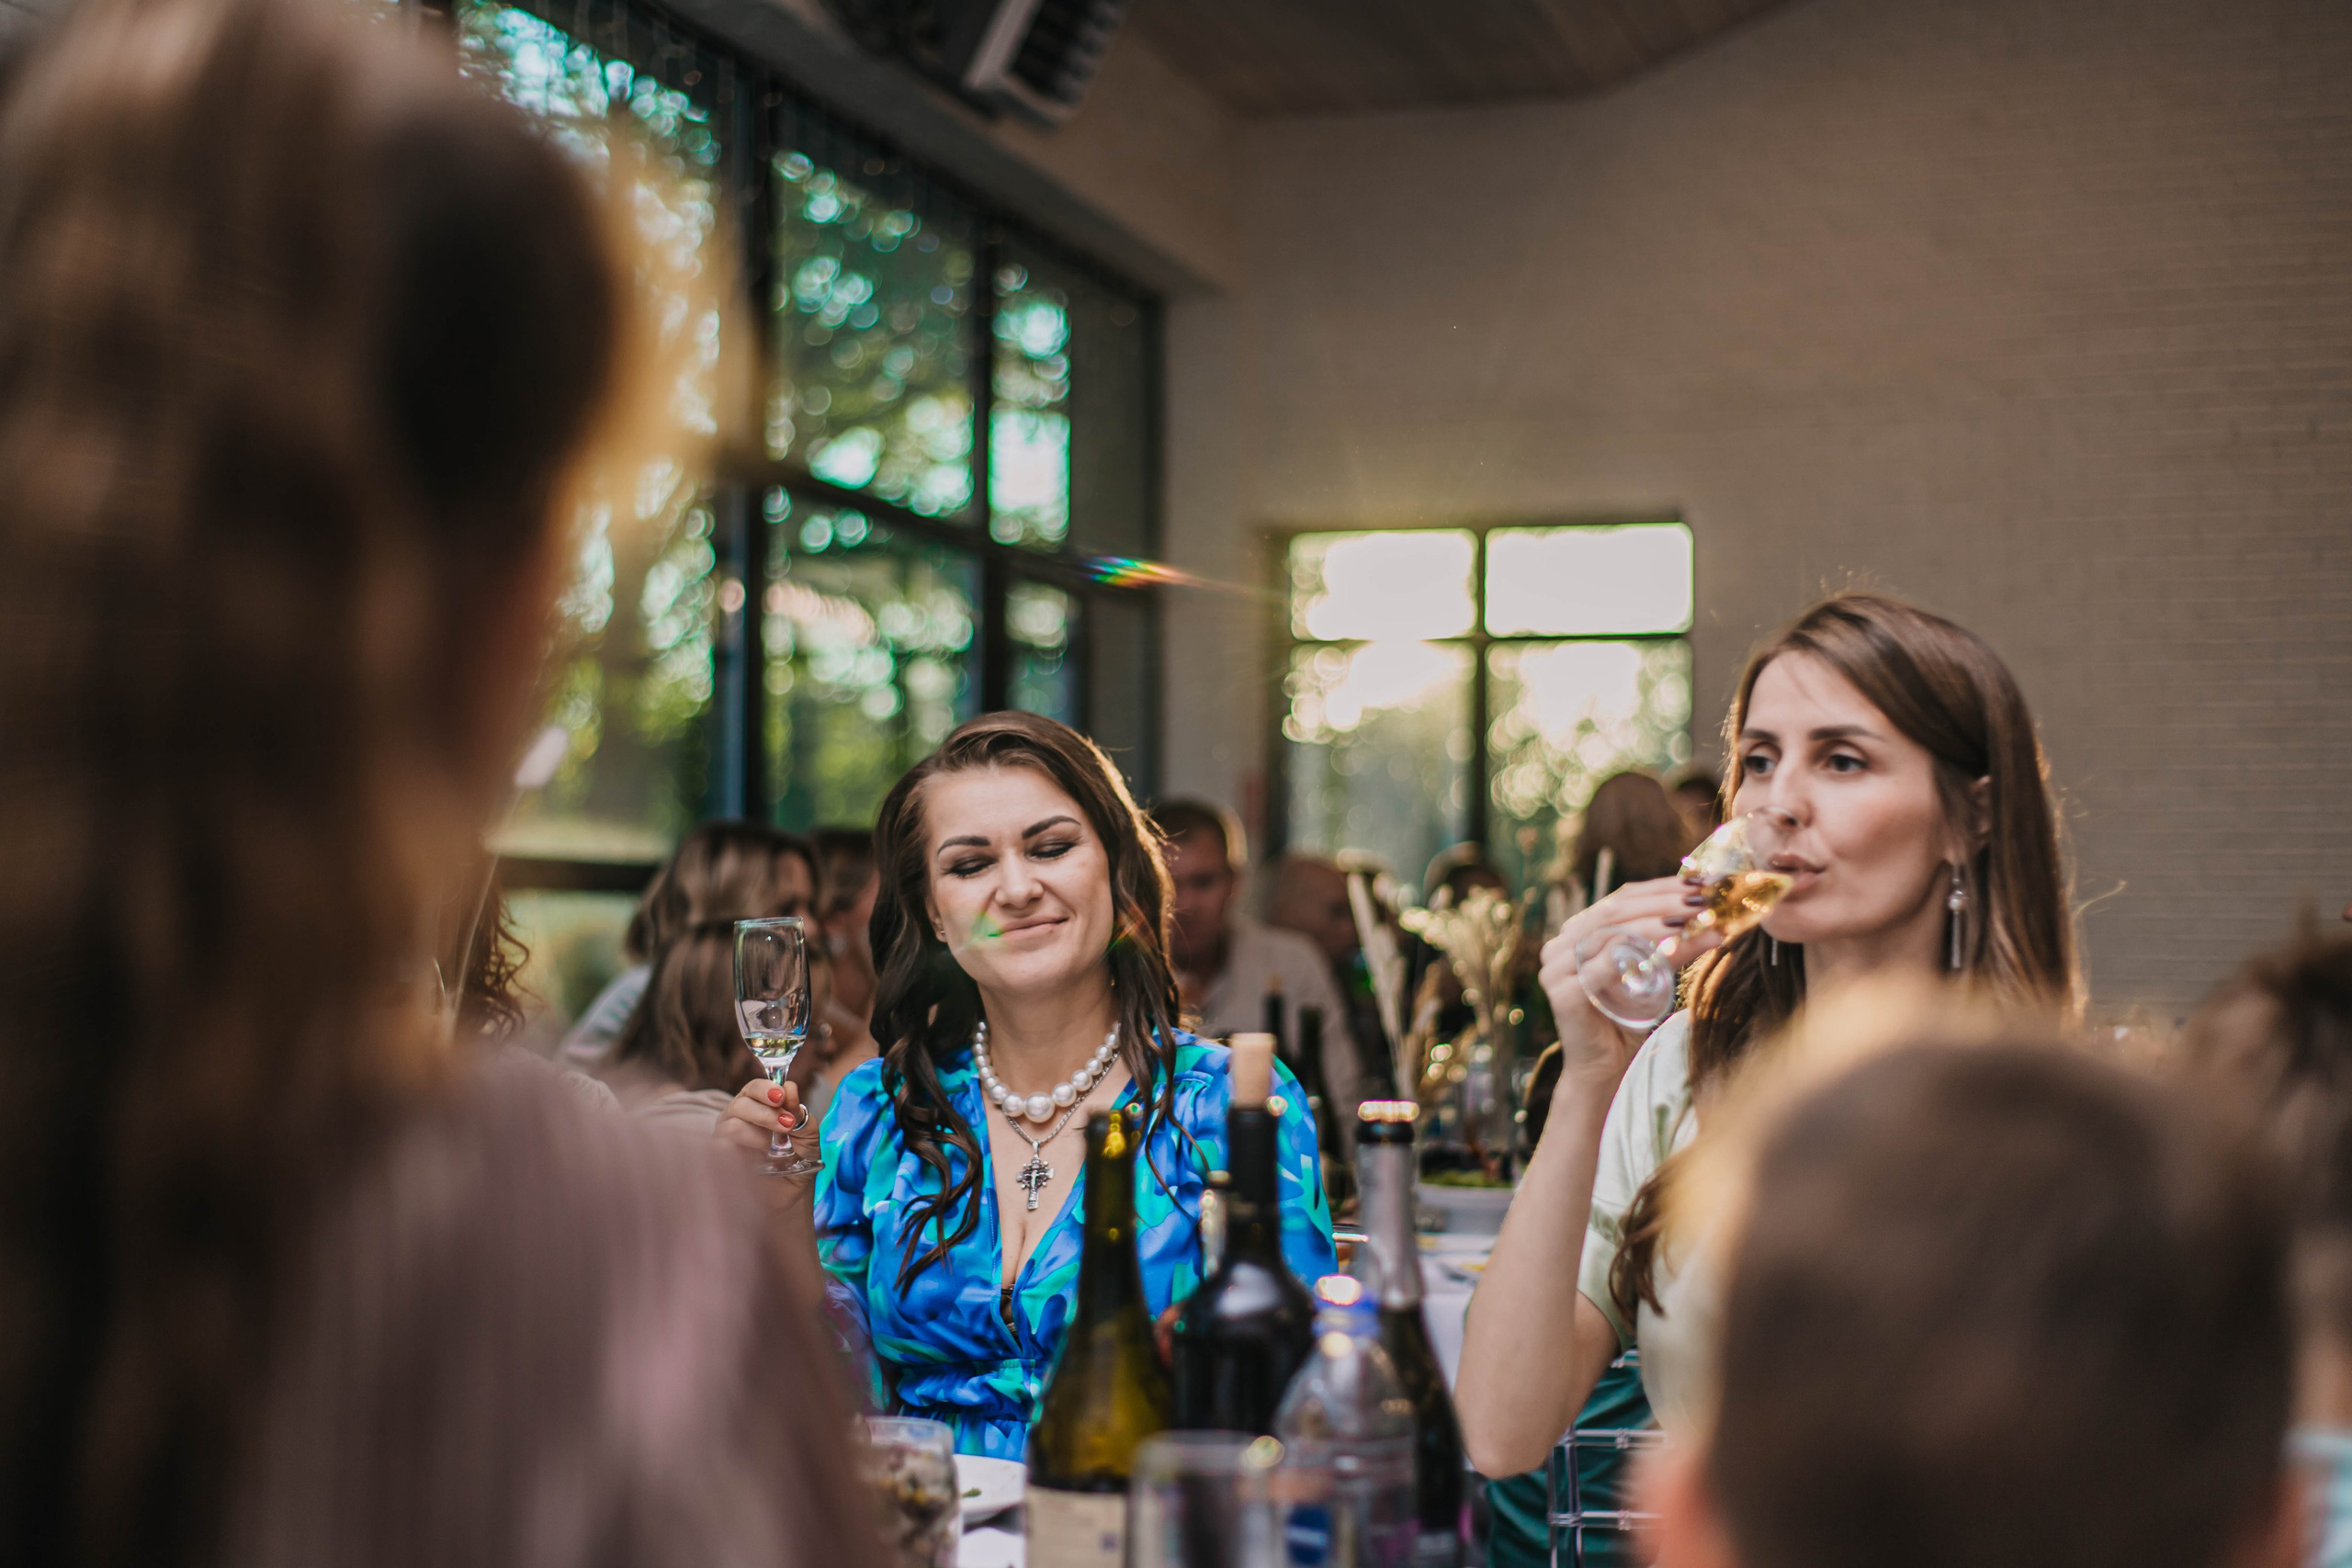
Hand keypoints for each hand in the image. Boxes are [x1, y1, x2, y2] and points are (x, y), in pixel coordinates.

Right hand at [714, 1077, 822, 1193]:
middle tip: (786, 1125)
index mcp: (756, 1105)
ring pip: (731, 1126)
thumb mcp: (808, 1135)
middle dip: (766, 1113)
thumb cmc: (798, 1160)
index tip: (782, 1097)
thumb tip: (790, 1087)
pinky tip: (759, 1160)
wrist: (792, 1193)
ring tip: (774, 1149)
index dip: (766, 1089)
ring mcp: (725, 1138)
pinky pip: (723, 1149)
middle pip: (741, 1103)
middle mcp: (737, 1118)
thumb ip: (799, 1113)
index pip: (754, 1088)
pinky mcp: (720, 1159)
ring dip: (758, 1136)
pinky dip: (744, 1152)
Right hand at [1536, 876, 1721, 1094]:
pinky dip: (1645, 954)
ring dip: (1665, 925)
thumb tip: (1709, 911)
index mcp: (1576, 932)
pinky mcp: (1563, 993)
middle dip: (1667, 903)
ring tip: (1704, 924)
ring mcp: (1556, 968)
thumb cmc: (1628, 1019)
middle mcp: (1559, 945)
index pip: (1621, 899)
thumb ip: (1665, 941)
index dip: (1662, 888)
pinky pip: (1608, 965)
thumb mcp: (1650, 971)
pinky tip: (1676, 948)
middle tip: (1707, 902)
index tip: (1701, 884)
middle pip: (1618, 911)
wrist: (1606, 1069)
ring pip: (1616, 933)